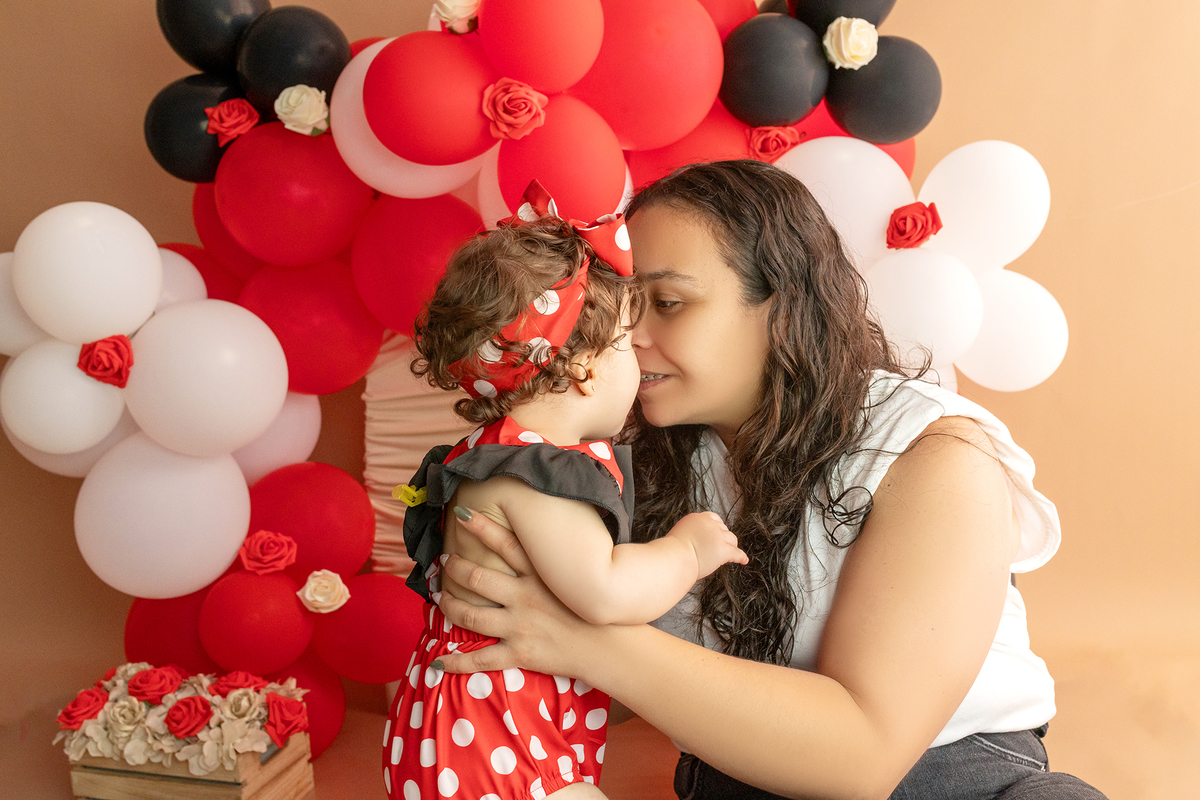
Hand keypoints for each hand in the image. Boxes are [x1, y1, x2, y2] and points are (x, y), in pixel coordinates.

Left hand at [433, 507, 598, 677]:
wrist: (611, 647)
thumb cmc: (595, 611)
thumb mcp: (575, 578)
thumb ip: (554, 564)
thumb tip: (541, 545)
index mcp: (539, 576)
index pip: (506, 543)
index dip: (481, 526)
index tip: (462, 514)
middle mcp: (525, 597)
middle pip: (477, 577)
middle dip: (454, 569)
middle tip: (444, 563)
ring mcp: (519, 626)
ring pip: (469, 614)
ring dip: (448, 605)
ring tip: (439, 598)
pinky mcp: (519, 653)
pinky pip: (479, 659)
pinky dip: (454, 662)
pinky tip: (437, 662)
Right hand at [665, 512, 747, 578]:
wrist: (674, 557)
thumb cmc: (671, 552)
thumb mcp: (678, 535)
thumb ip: (688, 535)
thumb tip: (690, 542)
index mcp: (696, 518)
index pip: (713, 518)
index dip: (716, 527)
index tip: (716, 533)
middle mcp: (709, 524)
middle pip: (723, 529)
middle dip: (723, 537)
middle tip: (720, 546)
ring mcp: (718, 536)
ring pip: (732, 539)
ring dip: (731, 546)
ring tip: (731, 553)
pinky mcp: (724, 550)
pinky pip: (737, 553)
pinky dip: (741, 557)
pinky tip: (744, 560)